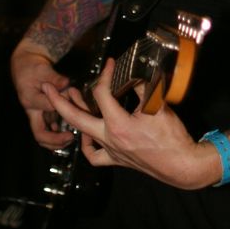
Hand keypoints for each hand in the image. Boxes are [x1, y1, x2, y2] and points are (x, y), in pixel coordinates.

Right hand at [10, 44, 74, 149]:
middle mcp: (33, 111)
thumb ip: (55, 77)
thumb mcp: (42, 68)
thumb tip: (65, 83)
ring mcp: (37, 114)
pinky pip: (48, 130)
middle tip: (71, 137)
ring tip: (72, 139)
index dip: (63, 104)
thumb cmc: (32, 67)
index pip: (48, 106)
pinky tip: (70, 134)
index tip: (74, 100)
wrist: (24, 67)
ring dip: (57, 141)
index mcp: (31, 99)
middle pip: (40, 134)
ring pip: (44, 136)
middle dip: (55, 140)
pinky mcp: (42, 114)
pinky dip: (57, 135)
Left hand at [41, 59, 221, 189]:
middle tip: (48, 87)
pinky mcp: (116, 159)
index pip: (103, 94)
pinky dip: (88, 145)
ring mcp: (111, 151)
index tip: (111, 63)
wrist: (181, 165)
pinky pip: (95, 156)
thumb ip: (142, 88)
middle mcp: (109, 139)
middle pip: (76, 118)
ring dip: (73, 118)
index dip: (105, 75)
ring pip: (82, 135)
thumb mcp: (158, 106)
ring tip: (71, 101)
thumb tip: (133, 75)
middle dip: (59, 101)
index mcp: (118, 124)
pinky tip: (86, 135)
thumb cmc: (171, 137)